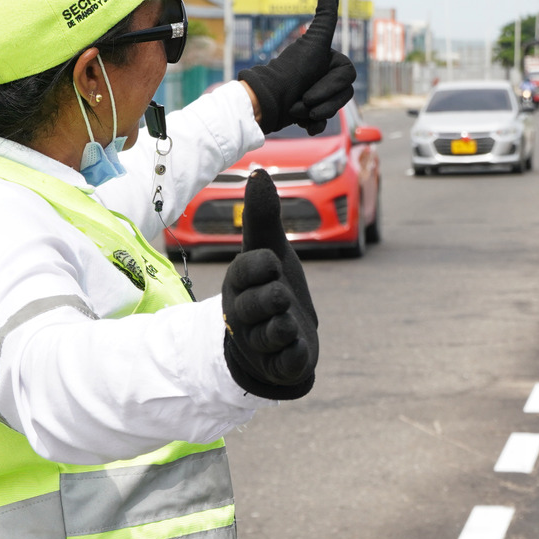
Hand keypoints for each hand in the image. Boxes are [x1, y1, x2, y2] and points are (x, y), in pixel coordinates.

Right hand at [221, 171, 318, 398]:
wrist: (281, 337)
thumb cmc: (270, 287)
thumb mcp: (268, 252)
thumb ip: (262, 218)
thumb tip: (258, 171)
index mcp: (239, 284)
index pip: (253, 267)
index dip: (267, 264)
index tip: (273, 266)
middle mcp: (244, 316)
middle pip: (261, 303)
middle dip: (276, 297)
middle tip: (282, 295)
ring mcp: (260, 345)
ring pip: (274, 333)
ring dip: (286, 326)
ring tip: (288, 322)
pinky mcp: (279, 367)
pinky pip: (288, 362)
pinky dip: (296, 354)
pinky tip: (299, 345)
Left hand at [239, 0, 357, 134]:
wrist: (267, 104)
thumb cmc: (291, 72)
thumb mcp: (315, 41)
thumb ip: (326, 12)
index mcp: (329, 59)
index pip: (347, 76)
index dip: (331, 85)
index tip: (310, 87)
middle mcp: (323, 74)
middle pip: (344, 94)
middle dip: (323, 100)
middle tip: (303, 101)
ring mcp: (317, 94)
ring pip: (335, 110)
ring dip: (317, 113)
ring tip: (298, 110)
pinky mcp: (308, 113)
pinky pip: (323, 122)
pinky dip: (313, 125)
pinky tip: (302, 123)